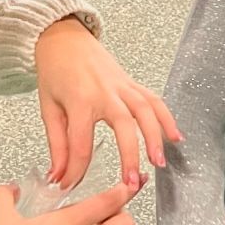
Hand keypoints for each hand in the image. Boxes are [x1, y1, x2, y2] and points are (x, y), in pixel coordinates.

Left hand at [35, 17, 179, 188]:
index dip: (76, 170)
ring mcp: (122, 86)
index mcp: (79, 100)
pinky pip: (154, 100)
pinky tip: (176, 137)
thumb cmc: (55, 71)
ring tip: (159, 163)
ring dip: (155, 137)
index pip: (80, 143)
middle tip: (132, 183)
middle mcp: (105, 92)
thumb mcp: (48, 108)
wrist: (64, 38)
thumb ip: (57, 144)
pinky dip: (167, 117)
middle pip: (123, 126)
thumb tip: (58, 175)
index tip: (71, 187)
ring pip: (145, 111)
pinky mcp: (131, 83)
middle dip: (129, 156)